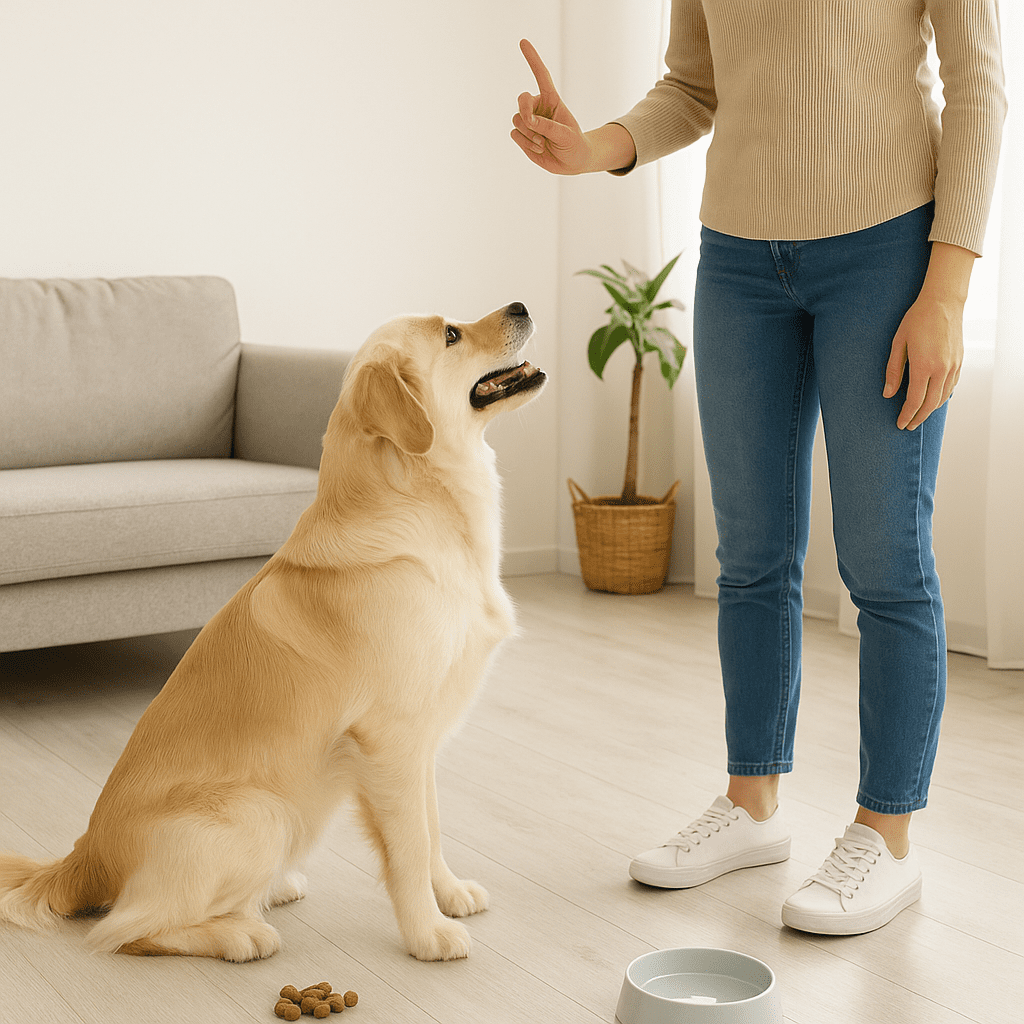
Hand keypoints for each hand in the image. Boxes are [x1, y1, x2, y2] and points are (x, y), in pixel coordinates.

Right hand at [510, 39, 591, 174]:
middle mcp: (538, 108)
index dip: (533, 59)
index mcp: (552, 100)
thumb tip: (529, 120)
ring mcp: (530, 122)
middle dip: (525, 110)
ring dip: (529, 134)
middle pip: (522, 100)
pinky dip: (526, 144)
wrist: (572, 162)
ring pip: (518, 120)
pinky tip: (539, 148)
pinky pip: (515, 134)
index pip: (541, 76)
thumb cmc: (574, 145)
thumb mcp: (567, 135)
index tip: (523, 42)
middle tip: (533, 123)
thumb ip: (548, 127)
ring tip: (544, 142)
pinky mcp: (523, 135)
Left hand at [883, 295, 962, 429]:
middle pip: (930, 404)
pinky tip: (932, 399)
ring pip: (943, 397)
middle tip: (908, 426)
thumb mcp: (898, 344)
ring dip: (930, 409)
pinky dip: (941, 397)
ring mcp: (953, 366)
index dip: (907, 415)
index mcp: (924, 366)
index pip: (915, 401)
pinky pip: (951, 387)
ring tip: (918, 415)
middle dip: (918, 418)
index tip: (900, 424)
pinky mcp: (959, 362)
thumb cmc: (917, 320)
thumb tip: (888, 394)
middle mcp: (942, 369)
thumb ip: (893, 371)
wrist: (943, 303)